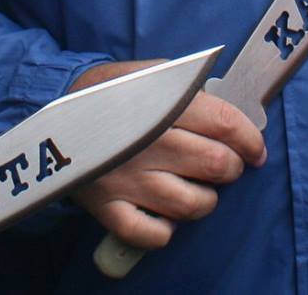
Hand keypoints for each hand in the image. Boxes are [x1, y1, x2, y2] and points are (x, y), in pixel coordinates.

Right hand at [68, 59, 266, 249]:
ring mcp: (127, 179)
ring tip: (197, 188)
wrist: (51, 116)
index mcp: (160, 104)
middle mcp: (146, 143)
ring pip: (193, 204)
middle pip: (217, 165)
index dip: (250, 139)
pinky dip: (165, 229)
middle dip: (232, 168)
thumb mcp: (146, 73)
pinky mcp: (108, 208)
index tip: (256, 149)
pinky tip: (163, 212)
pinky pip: (152, 234)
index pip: (225, 124)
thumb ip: (187, 88)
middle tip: (226, 165)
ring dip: (205, 200)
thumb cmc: (109, 94)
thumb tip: (230, 108)